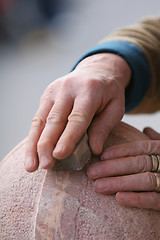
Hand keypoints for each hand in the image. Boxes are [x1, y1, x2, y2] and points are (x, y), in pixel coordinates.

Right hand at [25, 53, 130, 171]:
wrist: (96, 70)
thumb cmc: (108, 93)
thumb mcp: (116, 107)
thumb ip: (105, 127)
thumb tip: (95, 149)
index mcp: (89, 91)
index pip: (77, 117)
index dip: (68, 137)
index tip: (59, 155)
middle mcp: (68, 88)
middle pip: (54, 119)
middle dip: (47, 144)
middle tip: (45, 165)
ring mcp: (54, 90)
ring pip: (40, 120)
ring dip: (34, 144)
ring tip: (30, 166)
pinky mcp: (46, 95)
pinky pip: (38, 118)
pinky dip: (33, 136)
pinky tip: (31, 152)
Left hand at [87, 127, 159, 209]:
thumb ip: (158, 140)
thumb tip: (146, 129)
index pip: (140, 148)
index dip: (120, 151)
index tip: (101, 155)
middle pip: (137, 163)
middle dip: (113, 168)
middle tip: (91, 172)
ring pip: (143, 180)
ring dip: (119, 183)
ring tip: (98, 186)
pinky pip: (155, 200)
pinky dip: (137, 199)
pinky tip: (119, 199)